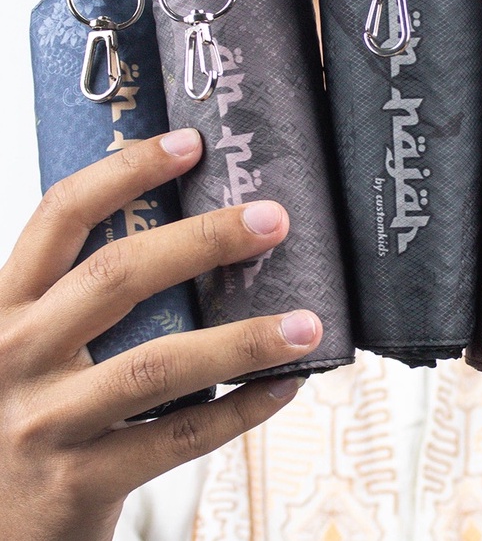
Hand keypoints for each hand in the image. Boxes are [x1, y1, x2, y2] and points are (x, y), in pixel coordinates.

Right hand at [0, 129, 321, 540]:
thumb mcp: (32, 345)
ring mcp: (43, 421)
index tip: (191, 143)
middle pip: (117, 275)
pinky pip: (176, 439)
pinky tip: (284, 387)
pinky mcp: (77, 482)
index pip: (61, 216)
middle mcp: (15, 354)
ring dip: (243, 340)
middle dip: (203, 241)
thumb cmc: (25, 415)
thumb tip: (196, 241)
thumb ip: (84, 300)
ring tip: (307, 324)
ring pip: (158, 364)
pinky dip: (239, 412)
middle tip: (274, 219)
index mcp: (5, 305)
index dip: (125, 172)